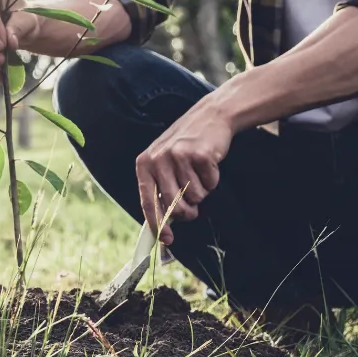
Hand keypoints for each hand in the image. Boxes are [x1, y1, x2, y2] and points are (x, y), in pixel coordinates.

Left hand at [135, 102, 231, 245]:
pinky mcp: (200, 154)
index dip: (158, 224)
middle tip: (193, 207)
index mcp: (144, 164)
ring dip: (201, 192)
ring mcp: (179, 156)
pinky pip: (210, 184)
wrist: (209, 117)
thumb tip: (163, 224)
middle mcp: (158, 159)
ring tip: (198, 173)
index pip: (148, 201)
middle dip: (187, 212)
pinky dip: (213, 179)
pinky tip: (208, 163)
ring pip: (195, 196)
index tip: (167, 239)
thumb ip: (160, 189)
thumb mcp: (163, 164)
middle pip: (174, 204)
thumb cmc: (184, 147)